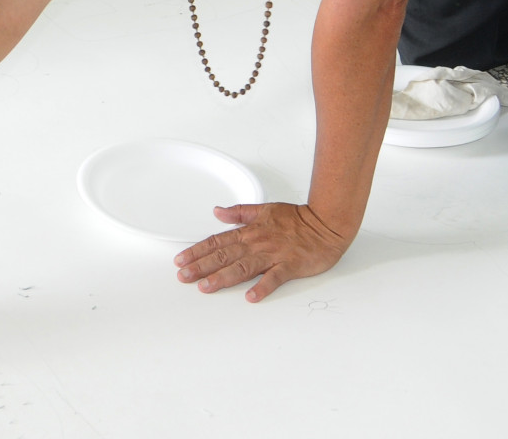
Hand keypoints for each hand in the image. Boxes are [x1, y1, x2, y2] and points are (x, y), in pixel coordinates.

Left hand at [172, 201, 352, 301]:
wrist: (326, 224)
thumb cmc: (297, 219)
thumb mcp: (264, 209)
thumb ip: (240, 212)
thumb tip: (217, 212)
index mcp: (250, 232)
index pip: (217, 242)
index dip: (197, 251)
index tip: (181, 260)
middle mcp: (257, 243)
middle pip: (224, 256)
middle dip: (201, 266)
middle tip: (183, 276)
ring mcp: (273, 255)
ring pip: (243, 267)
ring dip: (223, 277)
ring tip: (206, 287)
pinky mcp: (290, 266)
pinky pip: (274, 278)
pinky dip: (263, 287)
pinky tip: (251, 297)